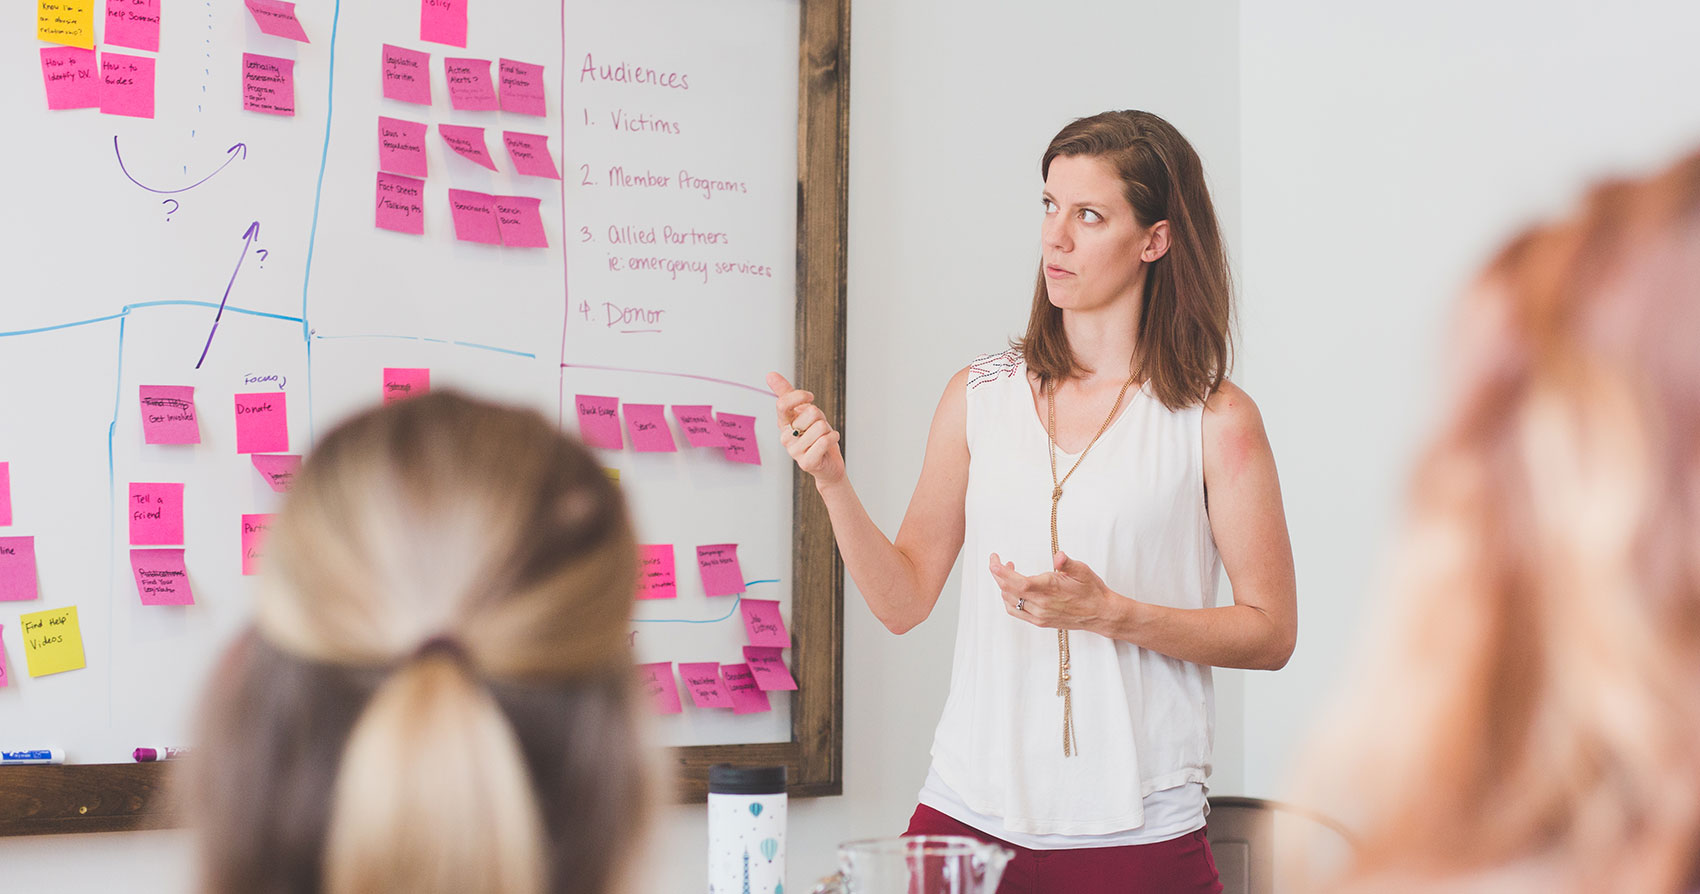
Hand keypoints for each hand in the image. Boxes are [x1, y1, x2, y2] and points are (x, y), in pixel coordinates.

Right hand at [767, 371, 844, 486]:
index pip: (783, 404)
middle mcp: (785, 437)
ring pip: (820, 427)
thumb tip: (770, 374)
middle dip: (821, 418)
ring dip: (828, 430)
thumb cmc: (815, 435)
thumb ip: (786, 392)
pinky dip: (833, 438)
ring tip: (823, 438)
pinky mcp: (806, 462)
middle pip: (811, 412)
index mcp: (783, 423)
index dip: (800, 396)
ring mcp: (794, 451)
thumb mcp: (802, 410)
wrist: (828, 463)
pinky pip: (824, 441)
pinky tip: (830, 443)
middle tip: (819, 429)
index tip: (810, 397)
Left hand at [989, 551, 1120, 631]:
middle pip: (1008, 590)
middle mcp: (1041, 604)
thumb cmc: (1091, 591)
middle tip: (998, 562)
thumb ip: (1067, 563)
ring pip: (1010, 601)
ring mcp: (1039, 615)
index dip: (1001, 571)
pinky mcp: (1040, 621)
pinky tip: (1013, 590)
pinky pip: (1016, 612)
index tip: (994, 560)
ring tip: (1007, 572)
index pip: (1017, 581)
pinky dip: (1009, 600)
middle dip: (998, 574)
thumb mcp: (1082, 571)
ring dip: (1003, 586)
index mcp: (1049, 589)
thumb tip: (1058, 556)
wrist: (1100, 613)